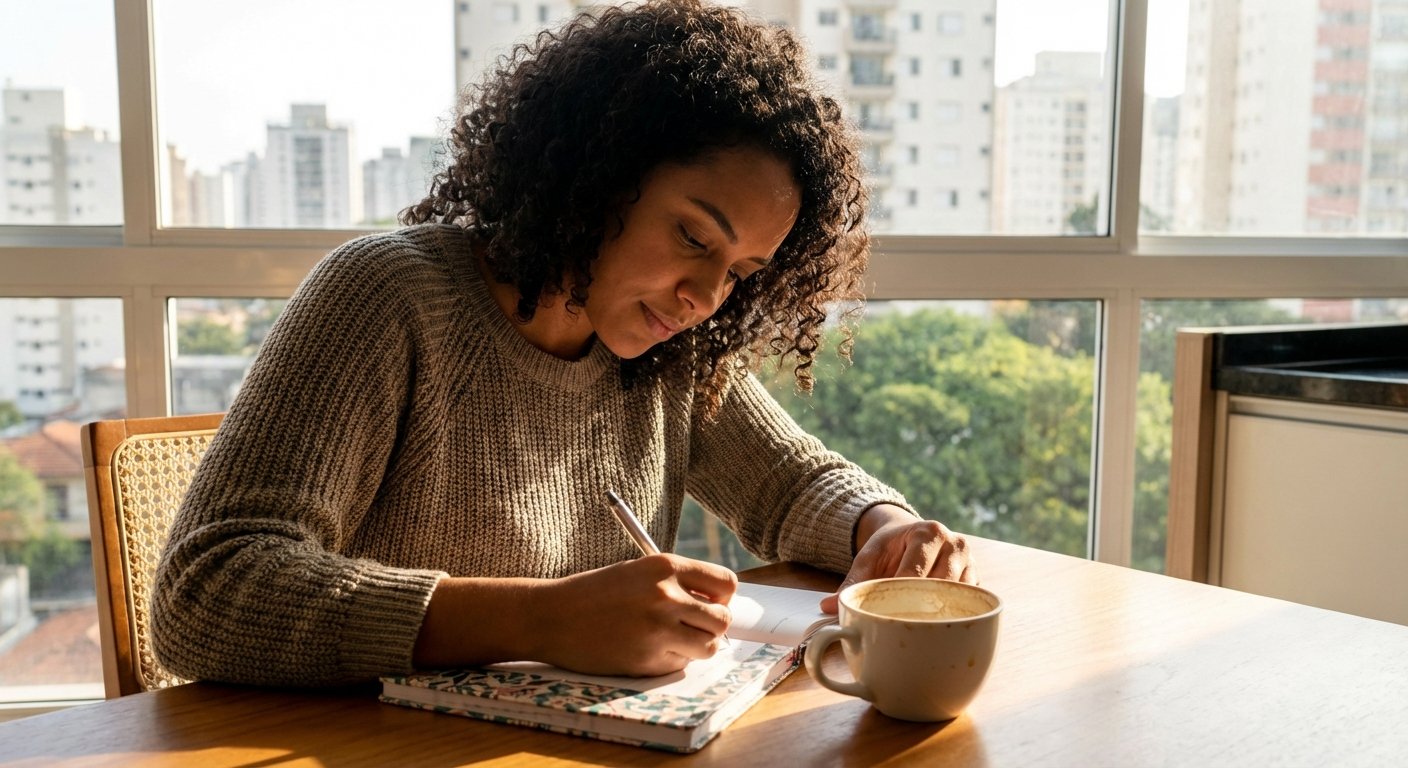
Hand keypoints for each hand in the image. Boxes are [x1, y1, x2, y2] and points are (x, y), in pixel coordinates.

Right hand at [532, 554, 736, 676]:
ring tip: (670, 640)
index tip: (710, 603)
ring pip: (708, 647)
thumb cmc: (595, 593)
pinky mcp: (647, 660)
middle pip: (723, 619)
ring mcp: (658, 630)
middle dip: (712, 626)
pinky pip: (680, 664)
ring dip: (696, 647)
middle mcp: (666, 596)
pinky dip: (670, 660)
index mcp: (665, 566)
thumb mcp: (638, 572)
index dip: (722, 597)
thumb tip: (716, 603)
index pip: (726, 583)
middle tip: (692, 627)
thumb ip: (676, 583)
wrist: (552, 616)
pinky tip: (644, 649)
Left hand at [820, 505, 976, 613]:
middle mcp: (955, 544)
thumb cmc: (890, 548)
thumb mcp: (869, 558)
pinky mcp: (976, 581)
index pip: (917, 572)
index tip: (886, 615)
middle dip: (920, 608)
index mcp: (928, 532)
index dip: (902, 597)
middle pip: (940, 586)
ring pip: (958, 597)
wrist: (912, 535)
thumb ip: (851, 582)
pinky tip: (936, 628)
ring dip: (939, 615)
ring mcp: (970, 563)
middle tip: (901, 628)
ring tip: (918, 631)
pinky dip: (952, 616)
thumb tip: (829, 607)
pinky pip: (969, 604)